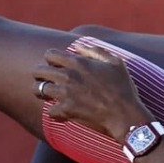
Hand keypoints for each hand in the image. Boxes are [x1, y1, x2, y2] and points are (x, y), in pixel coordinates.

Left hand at [32, 45, 152, 141]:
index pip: (50, 54)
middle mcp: (68, 76)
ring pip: (38, 90)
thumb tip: (79, 47)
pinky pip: (50, 111)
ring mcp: (66, 93)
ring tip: (47, 96)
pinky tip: (61, 113)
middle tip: (46, 81)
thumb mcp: (116, 63)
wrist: (125, 115)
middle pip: (39, 70)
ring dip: (42, 92)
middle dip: (40, 75)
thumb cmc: (123, 89)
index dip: (50, 60)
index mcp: (78, 62)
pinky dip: (55, 113)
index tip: (55, 67)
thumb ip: (96, 51)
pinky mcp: (66, 110)